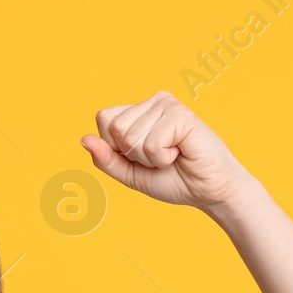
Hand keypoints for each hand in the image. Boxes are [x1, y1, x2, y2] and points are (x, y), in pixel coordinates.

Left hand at [80, 92, 252, 211]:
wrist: (208, 192)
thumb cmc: (173, 179)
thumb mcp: (129, 173)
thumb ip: (106, 158)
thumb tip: (84, 139)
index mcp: (139, 110)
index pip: (103, 118)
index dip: (116, 146)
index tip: (142, 156)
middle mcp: (153, 101)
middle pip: (115, 128)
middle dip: (133, 154)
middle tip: (160, 157)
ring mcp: (168, 105)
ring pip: (131, 137)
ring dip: (149, 158)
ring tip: (172, 155)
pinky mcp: (181, 115)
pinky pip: (151, 143)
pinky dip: (162, 158)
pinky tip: (181, 153)